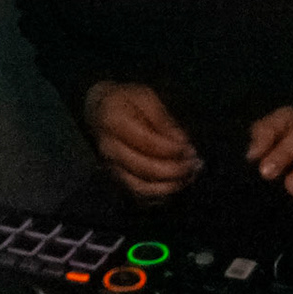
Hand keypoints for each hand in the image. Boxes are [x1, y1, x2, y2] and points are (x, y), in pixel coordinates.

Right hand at [84, 81, 201, 201]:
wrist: (99, 111)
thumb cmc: (126, 101)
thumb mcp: (145, 98)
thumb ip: (163, 120)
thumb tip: (181, 141)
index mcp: (114, 123)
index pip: (147, 143)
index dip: (171, 149)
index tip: (189, 148)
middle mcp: (110, 149)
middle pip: (144, 168)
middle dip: (174, 170)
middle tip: (194, 164)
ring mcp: (112, 167)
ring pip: (141, 188)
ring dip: (169, 186)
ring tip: (188, 177)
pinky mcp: (118, 179)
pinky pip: (139, 195)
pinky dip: (160, 195)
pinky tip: (176, 184)